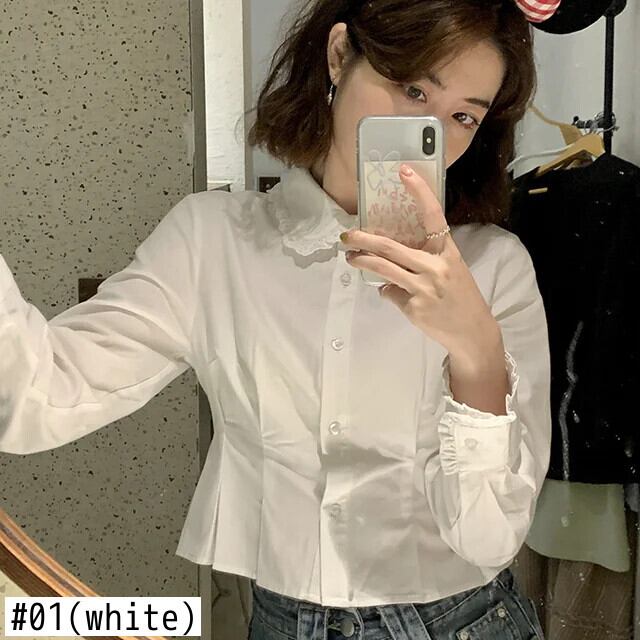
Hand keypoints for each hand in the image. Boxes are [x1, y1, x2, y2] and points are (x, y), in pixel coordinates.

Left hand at [342, 164, 499, 357]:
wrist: (473, 331)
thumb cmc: (460, 296)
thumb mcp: (451, 269)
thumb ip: (425, 259)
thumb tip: (391, 257)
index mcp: (447, 251)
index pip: (433, 215)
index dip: (419, 192)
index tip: (404, 172)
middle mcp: (435, 266)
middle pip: (390, 247)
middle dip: (363, 239)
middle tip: (347, 235)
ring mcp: (423, 288)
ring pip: (382, 269)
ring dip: (361, 261)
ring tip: (350, 257)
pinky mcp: (413, 307)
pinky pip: (390, 292)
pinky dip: (387, 291)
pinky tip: (395, 294)